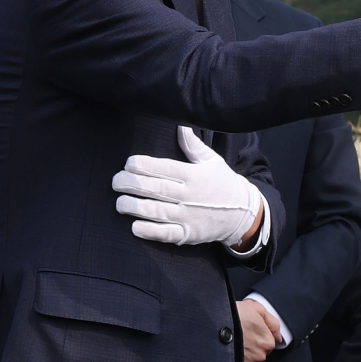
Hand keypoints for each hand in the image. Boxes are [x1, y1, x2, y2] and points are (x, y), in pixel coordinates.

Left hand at [114, 126, 263, 247]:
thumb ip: (193, 146)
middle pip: (155, 189)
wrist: (244, 213)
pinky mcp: (188, 234)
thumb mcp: (212, 161)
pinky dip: (148, 230)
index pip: (164, 168)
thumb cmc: (223, 184)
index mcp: (194, 175)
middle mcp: (190, 196)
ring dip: (133, 206)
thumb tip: (180, 126)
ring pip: (155, 211)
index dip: (143, 165)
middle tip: (116, 181)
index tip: (128, 164)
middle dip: (131, 184)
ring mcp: (189, 217)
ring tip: (120, 202)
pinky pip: (165, 234)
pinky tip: (134, 225)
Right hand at [235, 300, 279, 361]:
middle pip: (259, 353)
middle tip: (240, 336)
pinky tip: (229, 351)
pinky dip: (236, 361)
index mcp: (267, 341)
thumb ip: (272, 323)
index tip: (249, 331)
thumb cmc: (233, 315)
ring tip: (233, 343)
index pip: (268, 343)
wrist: (213, 324)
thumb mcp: (257, 309)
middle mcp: (260, 355)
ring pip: (250, 361)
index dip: (258, 336)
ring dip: (244, 354)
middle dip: (252, 346)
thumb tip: (278, 336)